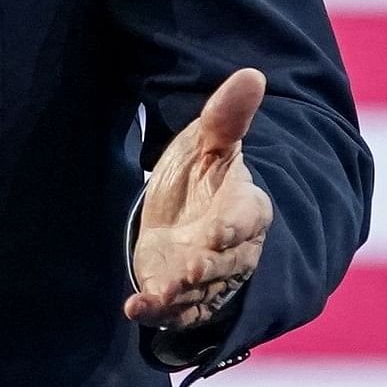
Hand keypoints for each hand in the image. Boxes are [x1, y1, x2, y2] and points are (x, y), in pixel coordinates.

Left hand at [125, 67, 274, 329]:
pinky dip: (157, 313)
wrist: (184, 217)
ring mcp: (207, 279)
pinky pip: (176, 313)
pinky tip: (134, 308)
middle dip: (209, 269)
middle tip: (191, 271)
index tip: (219, 230)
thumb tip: (252, 74)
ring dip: (183, 297)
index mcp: (246, 209)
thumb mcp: (209, 143)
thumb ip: (227, 117)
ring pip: (203, 293)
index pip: (248, 219)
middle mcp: (232, 250)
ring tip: (160, 295)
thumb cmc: (203, 178)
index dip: (235, 227)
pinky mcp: (181, 298)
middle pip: (227, 264)